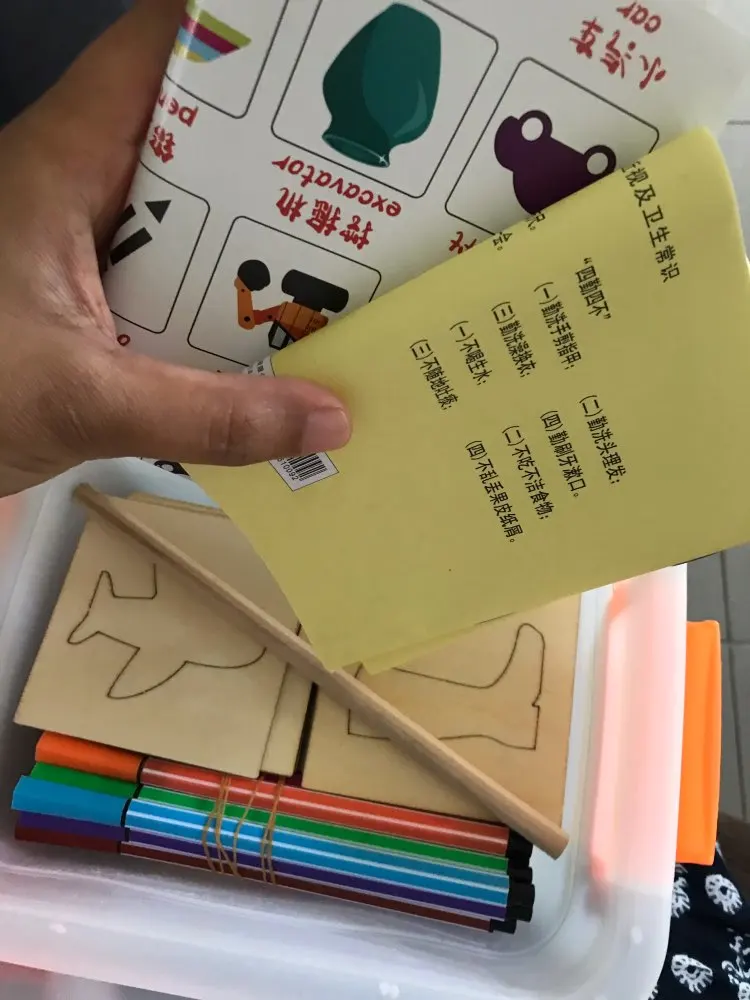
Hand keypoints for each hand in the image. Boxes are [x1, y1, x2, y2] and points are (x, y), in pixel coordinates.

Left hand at [0, 0, 349, 496]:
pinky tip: (286, 335)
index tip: (320, 56)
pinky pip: (184, 283)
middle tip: (371, 173)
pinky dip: (233, 304)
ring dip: (264, 240)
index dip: (237, 36)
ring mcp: (91, 248)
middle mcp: (82, 190)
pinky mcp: (99, 302)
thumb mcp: (82, 400)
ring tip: (354, 255)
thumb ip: (206, 415)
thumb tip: (328, 422)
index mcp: (63, 162)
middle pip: (197, 137)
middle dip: (282, 152)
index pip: (155, 51)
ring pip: (197, 217)